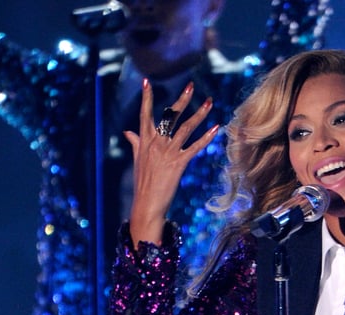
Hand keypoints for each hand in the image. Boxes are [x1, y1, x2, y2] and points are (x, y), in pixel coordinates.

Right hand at [124, 80, 219, 247]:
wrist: (147, 203)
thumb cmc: (142, 183)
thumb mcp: (137, 160)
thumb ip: (135, 143)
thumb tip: (128, 132)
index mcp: (144, 140)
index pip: (144, 114)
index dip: (146, 97)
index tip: (146, 81)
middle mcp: (156, 142)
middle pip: (170, 116)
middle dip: (181, 99)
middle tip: (191, 85)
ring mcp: (168, 152)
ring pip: (186, 127)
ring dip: (199, 114)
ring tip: (209, 102)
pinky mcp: (179, 163)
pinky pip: (195, 147)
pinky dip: (206, 138)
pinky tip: (216, 128)